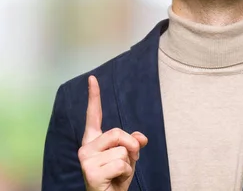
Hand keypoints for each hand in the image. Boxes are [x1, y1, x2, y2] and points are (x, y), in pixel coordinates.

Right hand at [78, 75, 148, 190]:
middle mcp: (86, 148)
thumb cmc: (116, 179)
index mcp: (93, 141)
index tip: (92, 78)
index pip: (93, 116)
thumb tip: (141, 138)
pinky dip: (126, 174)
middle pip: (118, 132)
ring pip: (122, 150)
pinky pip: (122, 163)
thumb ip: (133, 143)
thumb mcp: (129, 158)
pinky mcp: (91, 171)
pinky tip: (115, 181)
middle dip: (131, 146)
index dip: (93, 97)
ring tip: (118, 174)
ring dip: (129, 164)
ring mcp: (85, 159)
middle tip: (128, 161)